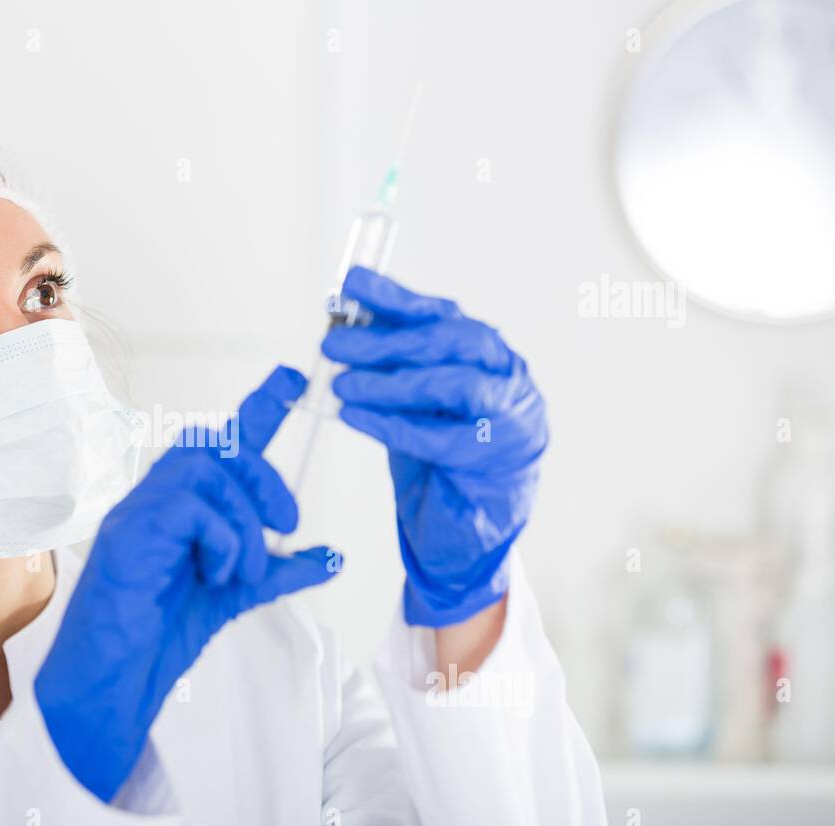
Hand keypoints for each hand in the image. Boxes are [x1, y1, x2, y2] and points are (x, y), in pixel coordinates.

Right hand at [34, 366, 337, 801]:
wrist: (112, 685)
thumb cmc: (156, 637)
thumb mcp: (236, 595)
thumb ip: (279, 571)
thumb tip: (331, 555)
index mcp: (179, 507)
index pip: (221, 442)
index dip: (259, 406)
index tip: (293, 379)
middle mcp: (154, 500)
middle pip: (215, 444)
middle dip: (263, 475)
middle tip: (287, 524)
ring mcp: (137, 514)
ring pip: (205, 471)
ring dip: (244, 521)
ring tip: (243, 570)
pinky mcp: (128, 535)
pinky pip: (189, 507)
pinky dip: (221, 539)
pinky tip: (217, 575)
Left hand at [322, 267, 546, 627]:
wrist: (471, 522)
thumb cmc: (440, 450)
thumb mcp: (411, 396)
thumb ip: (389, 361)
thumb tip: (340, 321)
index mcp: (485, 351)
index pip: (440, 313)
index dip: (394, 296)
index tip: (351, 283)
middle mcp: (506, 374)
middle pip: (450, 341)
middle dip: (386, 339)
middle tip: (334, 343)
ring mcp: (511, 415)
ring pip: (453, 383)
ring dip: (390, 382)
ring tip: (342, 384)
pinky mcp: (499, 459)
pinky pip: (443, 437)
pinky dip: (393, 425)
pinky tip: (354, 418)